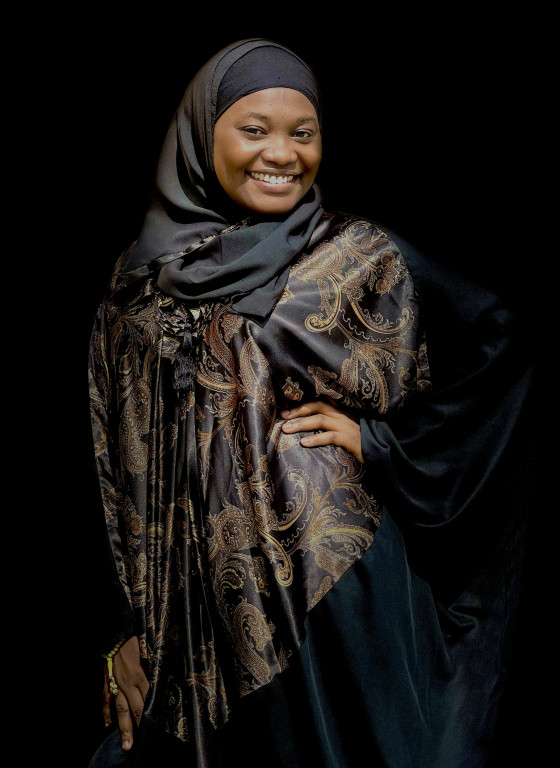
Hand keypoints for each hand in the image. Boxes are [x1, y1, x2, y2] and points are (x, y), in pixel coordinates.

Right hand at [102, 636, 149, 751]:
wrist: (116, 635)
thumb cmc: (135, 641)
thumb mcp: (150, 652)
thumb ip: (156, 667)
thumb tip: (166, 677)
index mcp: (141, 675)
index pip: (149, 697)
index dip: (154, 711)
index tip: (158, 724)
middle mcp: (128, 683)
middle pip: (136, 708)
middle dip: (140, 725)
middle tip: (141, 742)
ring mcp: (116, 685)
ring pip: (121, 710)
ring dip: (124, 727)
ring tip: (126, 744)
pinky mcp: (107, 683)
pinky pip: (106, 701)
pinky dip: (106, 714)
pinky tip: (107, 725)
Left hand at [281, 400, 363, 462]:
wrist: (379, 449)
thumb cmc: (358, 440)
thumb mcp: (343, 428)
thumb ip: (329, 424)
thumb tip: (308, 424)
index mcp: (338, 412)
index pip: (317, 404)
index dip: (300, 406)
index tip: (284, 411)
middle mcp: (340, 416)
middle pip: (316, 407)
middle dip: (297, 412)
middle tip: (282, 418)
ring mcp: (345, 426)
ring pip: (320, 420)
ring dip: (301, 424)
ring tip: (286, 430)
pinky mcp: (348, 439)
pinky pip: (330, 437)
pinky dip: (316, 439)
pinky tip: (304, 443)